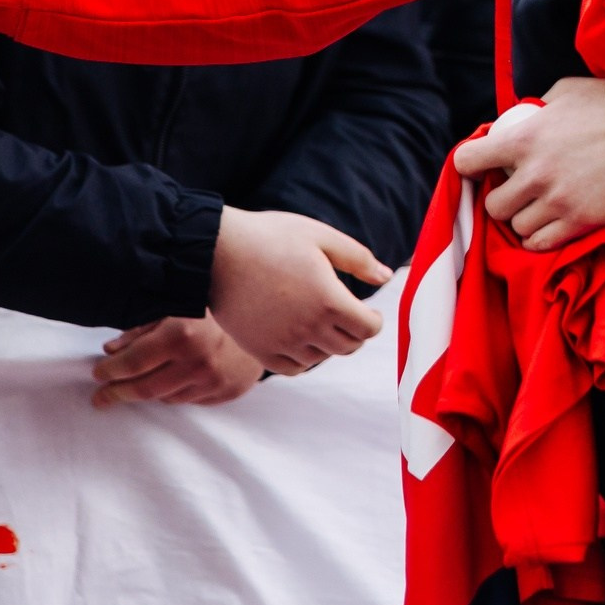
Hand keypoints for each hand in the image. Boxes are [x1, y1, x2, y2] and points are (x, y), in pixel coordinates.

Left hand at [90, 314, 261, 407]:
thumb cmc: (218, 304)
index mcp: (181, 335)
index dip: (109, 371)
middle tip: (101, 397)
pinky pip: (189, 400)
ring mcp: (214, 381)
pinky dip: (175, 392)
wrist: (271, 314)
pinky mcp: (226, 392)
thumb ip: (141, 328)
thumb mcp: (175, 306)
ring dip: (147, 391)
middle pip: (144, 389)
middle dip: (117, 393)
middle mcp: (198, 362)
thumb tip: (110, 349)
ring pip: (166, 398)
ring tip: (136, 384)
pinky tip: (172, 380)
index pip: (132, 364)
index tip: (98, 375)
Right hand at [208, 208, 390, 375]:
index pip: (368, 329)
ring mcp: (283, 342)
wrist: (216, 252)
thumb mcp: (321, 236)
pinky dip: (304, 358)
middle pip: (349, 346)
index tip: (369, 312)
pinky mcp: (260, 350)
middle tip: (347, 316)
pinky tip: (301, 338)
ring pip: (322, 358)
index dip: (374, 321)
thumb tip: (387, 276)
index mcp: (329, 300)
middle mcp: (308, 328)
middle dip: (354, 332)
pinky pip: (294, 368)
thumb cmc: (270, 237)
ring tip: (321, 322)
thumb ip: (358, 259)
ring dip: (329, 344)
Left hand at [450, 77, 604, 250]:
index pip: (469, 160)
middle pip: (492, 205)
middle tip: (515, 194)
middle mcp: (535, 173)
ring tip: (537, 210)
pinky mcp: (580, 221)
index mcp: (525, 138)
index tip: (479, 168)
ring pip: (517, 227)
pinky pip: (542, 244)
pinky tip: (548, 226)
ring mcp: (558, 201)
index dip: (469, 166)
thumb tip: (522, 115)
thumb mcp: (568, 92)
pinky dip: (540, 239)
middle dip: (500, 201)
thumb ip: (539, 105)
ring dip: (523, 220)